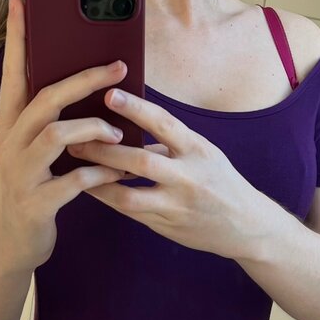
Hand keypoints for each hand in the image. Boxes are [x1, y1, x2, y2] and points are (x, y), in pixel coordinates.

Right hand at [0, 0, 127, 268]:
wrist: (7, 247)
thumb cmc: (29, 191)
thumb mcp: (30, 152)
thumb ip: (49, 123)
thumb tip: (83, 87)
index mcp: (10, 127)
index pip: (13, 74)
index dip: (16, 38)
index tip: (20, 2)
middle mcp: (11, 144)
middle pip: (45, 98)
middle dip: (84, 79)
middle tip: (119, 65)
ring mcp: (20, 174)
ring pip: (57, 135)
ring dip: (94, 130)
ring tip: (117, 135)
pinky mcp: (37, 203)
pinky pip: (74, 180)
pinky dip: (101, 174)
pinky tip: (117, 174)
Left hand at [68, 86, 260, 259]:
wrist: (246, 225)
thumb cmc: (219, 180)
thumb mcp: (203, 152)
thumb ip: (169, 141)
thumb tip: (128, 122)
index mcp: (197, 150)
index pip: (164, 123)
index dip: (135, 108)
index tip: (109, 94)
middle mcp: (188, 177)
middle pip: (140, 160)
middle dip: (104, 150)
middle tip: (74, 138)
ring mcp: (177, 205)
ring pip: (129, 194)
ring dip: (98, 180)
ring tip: (75, 166)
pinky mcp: (168, 225)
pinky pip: (131, 212)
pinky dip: (108, 198)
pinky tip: (89, 188)